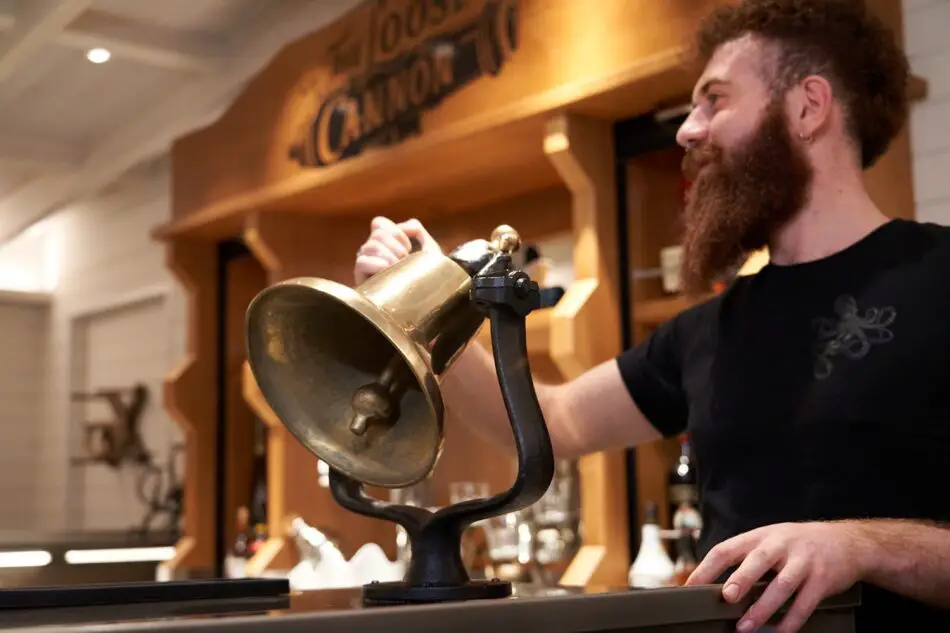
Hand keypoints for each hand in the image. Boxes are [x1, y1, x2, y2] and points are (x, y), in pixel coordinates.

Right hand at [353, 216, 440, 284]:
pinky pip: (361, 262)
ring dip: (389, 255)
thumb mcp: (429, 249)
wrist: (427, 304)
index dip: (395, 231)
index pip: (378, 224)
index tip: (409, 247)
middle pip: (377, 234)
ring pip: (370, 246)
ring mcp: (366, 265)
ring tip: (398, 268)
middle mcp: (373, 252)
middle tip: (405, 260)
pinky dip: (376, 264)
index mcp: (385, 243)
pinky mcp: (361, 280)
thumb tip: (403, 226)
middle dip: (396, 245)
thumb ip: (417, 230)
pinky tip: (388, 270)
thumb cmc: (427, 278)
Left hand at [685, 522, 863, 632]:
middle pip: (757, 561)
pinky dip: (790, 621)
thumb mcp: (771, 540)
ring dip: (763, 609)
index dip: (707, 568)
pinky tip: (779, 632)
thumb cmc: (798, 545)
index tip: (690, 586)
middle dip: (741, 579)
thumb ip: (747, 558)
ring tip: (746, 627)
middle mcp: (780, 545)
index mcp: (760, 536)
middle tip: (727, 598)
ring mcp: (803, 562)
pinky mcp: (822, 579)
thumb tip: (717, 587)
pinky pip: (804, 603)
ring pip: (781, 586)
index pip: (727, 549)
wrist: (848, 542)